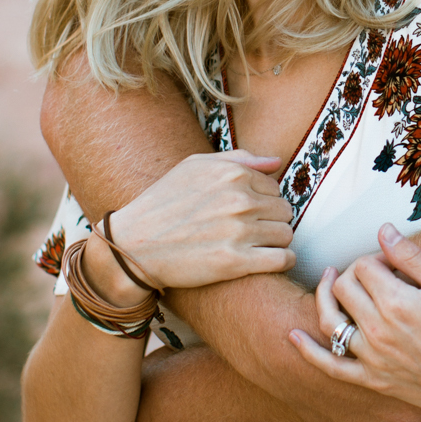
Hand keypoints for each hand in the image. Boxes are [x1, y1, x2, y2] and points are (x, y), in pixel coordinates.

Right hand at [105, 150, 294, 290]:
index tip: (247, 213)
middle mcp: (240, 200)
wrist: (134, 244)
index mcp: (233, 174)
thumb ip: (239, 159)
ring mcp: (239, 231)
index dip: (263, 201)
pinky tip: (266, 261)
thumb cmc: (164, 202)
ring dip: (275, 241)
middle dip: (271, 220)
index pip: (275, 188)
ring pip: (286, 234)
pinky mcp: (236, 262)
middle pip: (284, 210)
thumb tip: (277, 162)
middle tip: (251, 231)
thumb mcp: (195, 166)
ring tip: (255, 245)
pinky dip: (281, 261)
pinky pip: (283, 259)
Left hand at [290, 225, 420, 421]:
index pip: (365, 265)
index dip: (377, 257)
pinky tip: (294, 335)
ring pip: (331, 320)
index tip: (394, 262)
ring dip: (325, 297)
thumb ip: (413, 257)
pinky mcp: (375, 381)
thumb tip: (384, 231)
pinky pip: (331, 366)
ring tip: (330, 282)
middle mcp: (378, 331)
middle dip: (354, 273)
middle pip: (344, 287)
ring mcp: (374, 358)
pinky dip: (309, 350)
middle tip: (374, 273)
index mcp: (398, 302)